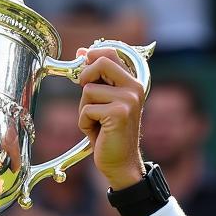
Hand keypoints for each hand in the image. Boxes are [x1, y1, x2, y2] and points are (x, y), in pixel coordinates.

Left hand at [76, 46, 144, 190]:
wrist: (121, 164)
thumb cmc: (109, 134)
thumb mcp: (103, 102)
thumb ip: (96, 78)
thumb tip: (82, 52)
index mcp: (133, 82)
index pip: (111, 53)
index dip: (92, 56)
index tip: (82, 66)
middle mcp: (134, 88)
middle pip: (101, 62)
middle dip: (85, 77)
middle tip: (86, 97)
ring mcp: (128, 100)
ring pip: (89, 90)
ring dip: (84, 109)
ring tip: (96, 123)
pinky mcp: (118, 113)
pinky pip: (87, 109)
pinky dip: (84, 123)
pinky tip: (97, 133)